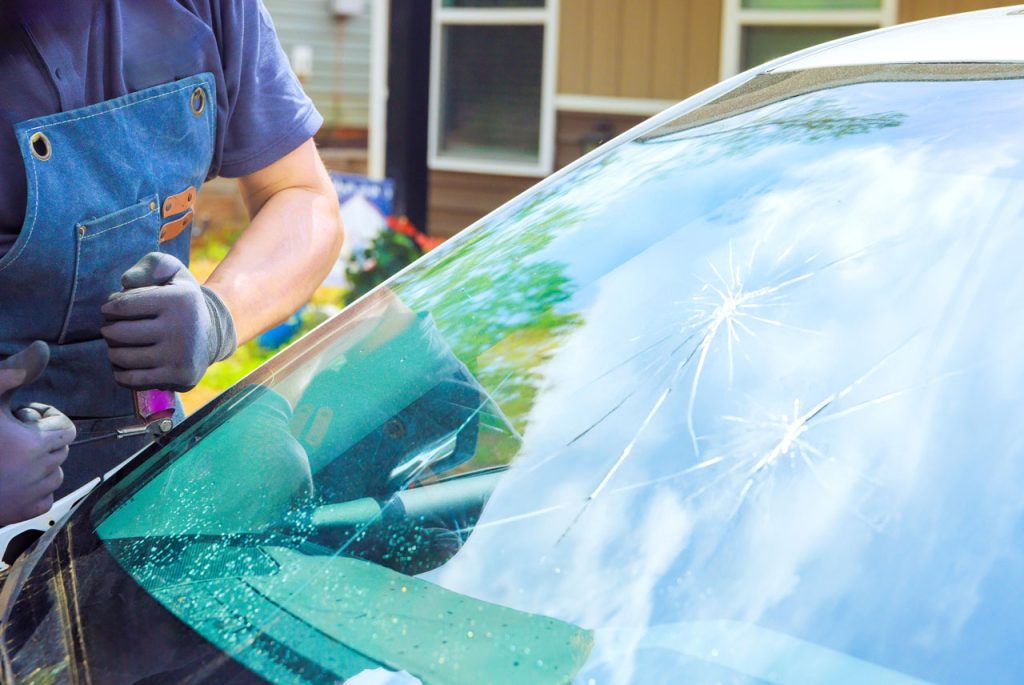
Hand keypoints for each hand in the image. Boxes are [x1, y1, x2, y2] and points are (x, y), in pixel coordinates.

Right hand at [0, 342, 75, 524]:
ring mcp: (33, 495)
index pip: (66, 430)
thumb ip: (8, 376)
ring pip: (55, 476)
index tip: (25, 421)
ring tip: (13, 460)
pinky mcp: (25, 513)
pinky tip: (11, 481)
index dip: (48, 423)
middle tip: (14, 439)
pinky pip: (46, 498)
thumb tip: (42, 348)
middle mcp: (40, 472)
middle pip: (61, 452)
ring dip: (41, 467)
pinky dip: (35, 491)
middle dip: (44, 443)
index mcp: (34, 444)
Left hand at [101, 253, 235, 391]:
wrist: (212, 334)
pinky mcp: (179, 377)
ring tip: (119, 346)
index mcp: (180, 300)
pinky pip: (131, 380)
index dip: (109, 307)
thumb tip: (125, 282)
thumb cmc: (181, 301)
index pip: (122, 305)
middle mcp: (183, 329)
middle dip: (108, 330)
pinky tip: (125, 364)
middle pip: (118, 333)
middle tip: (113, 329)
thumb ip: (150, 265)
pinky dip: (120, 373)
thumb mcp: (173, 273)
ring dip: (113, 351)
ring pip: (122, 357)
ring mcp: (181, 356)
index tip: (111, 309)